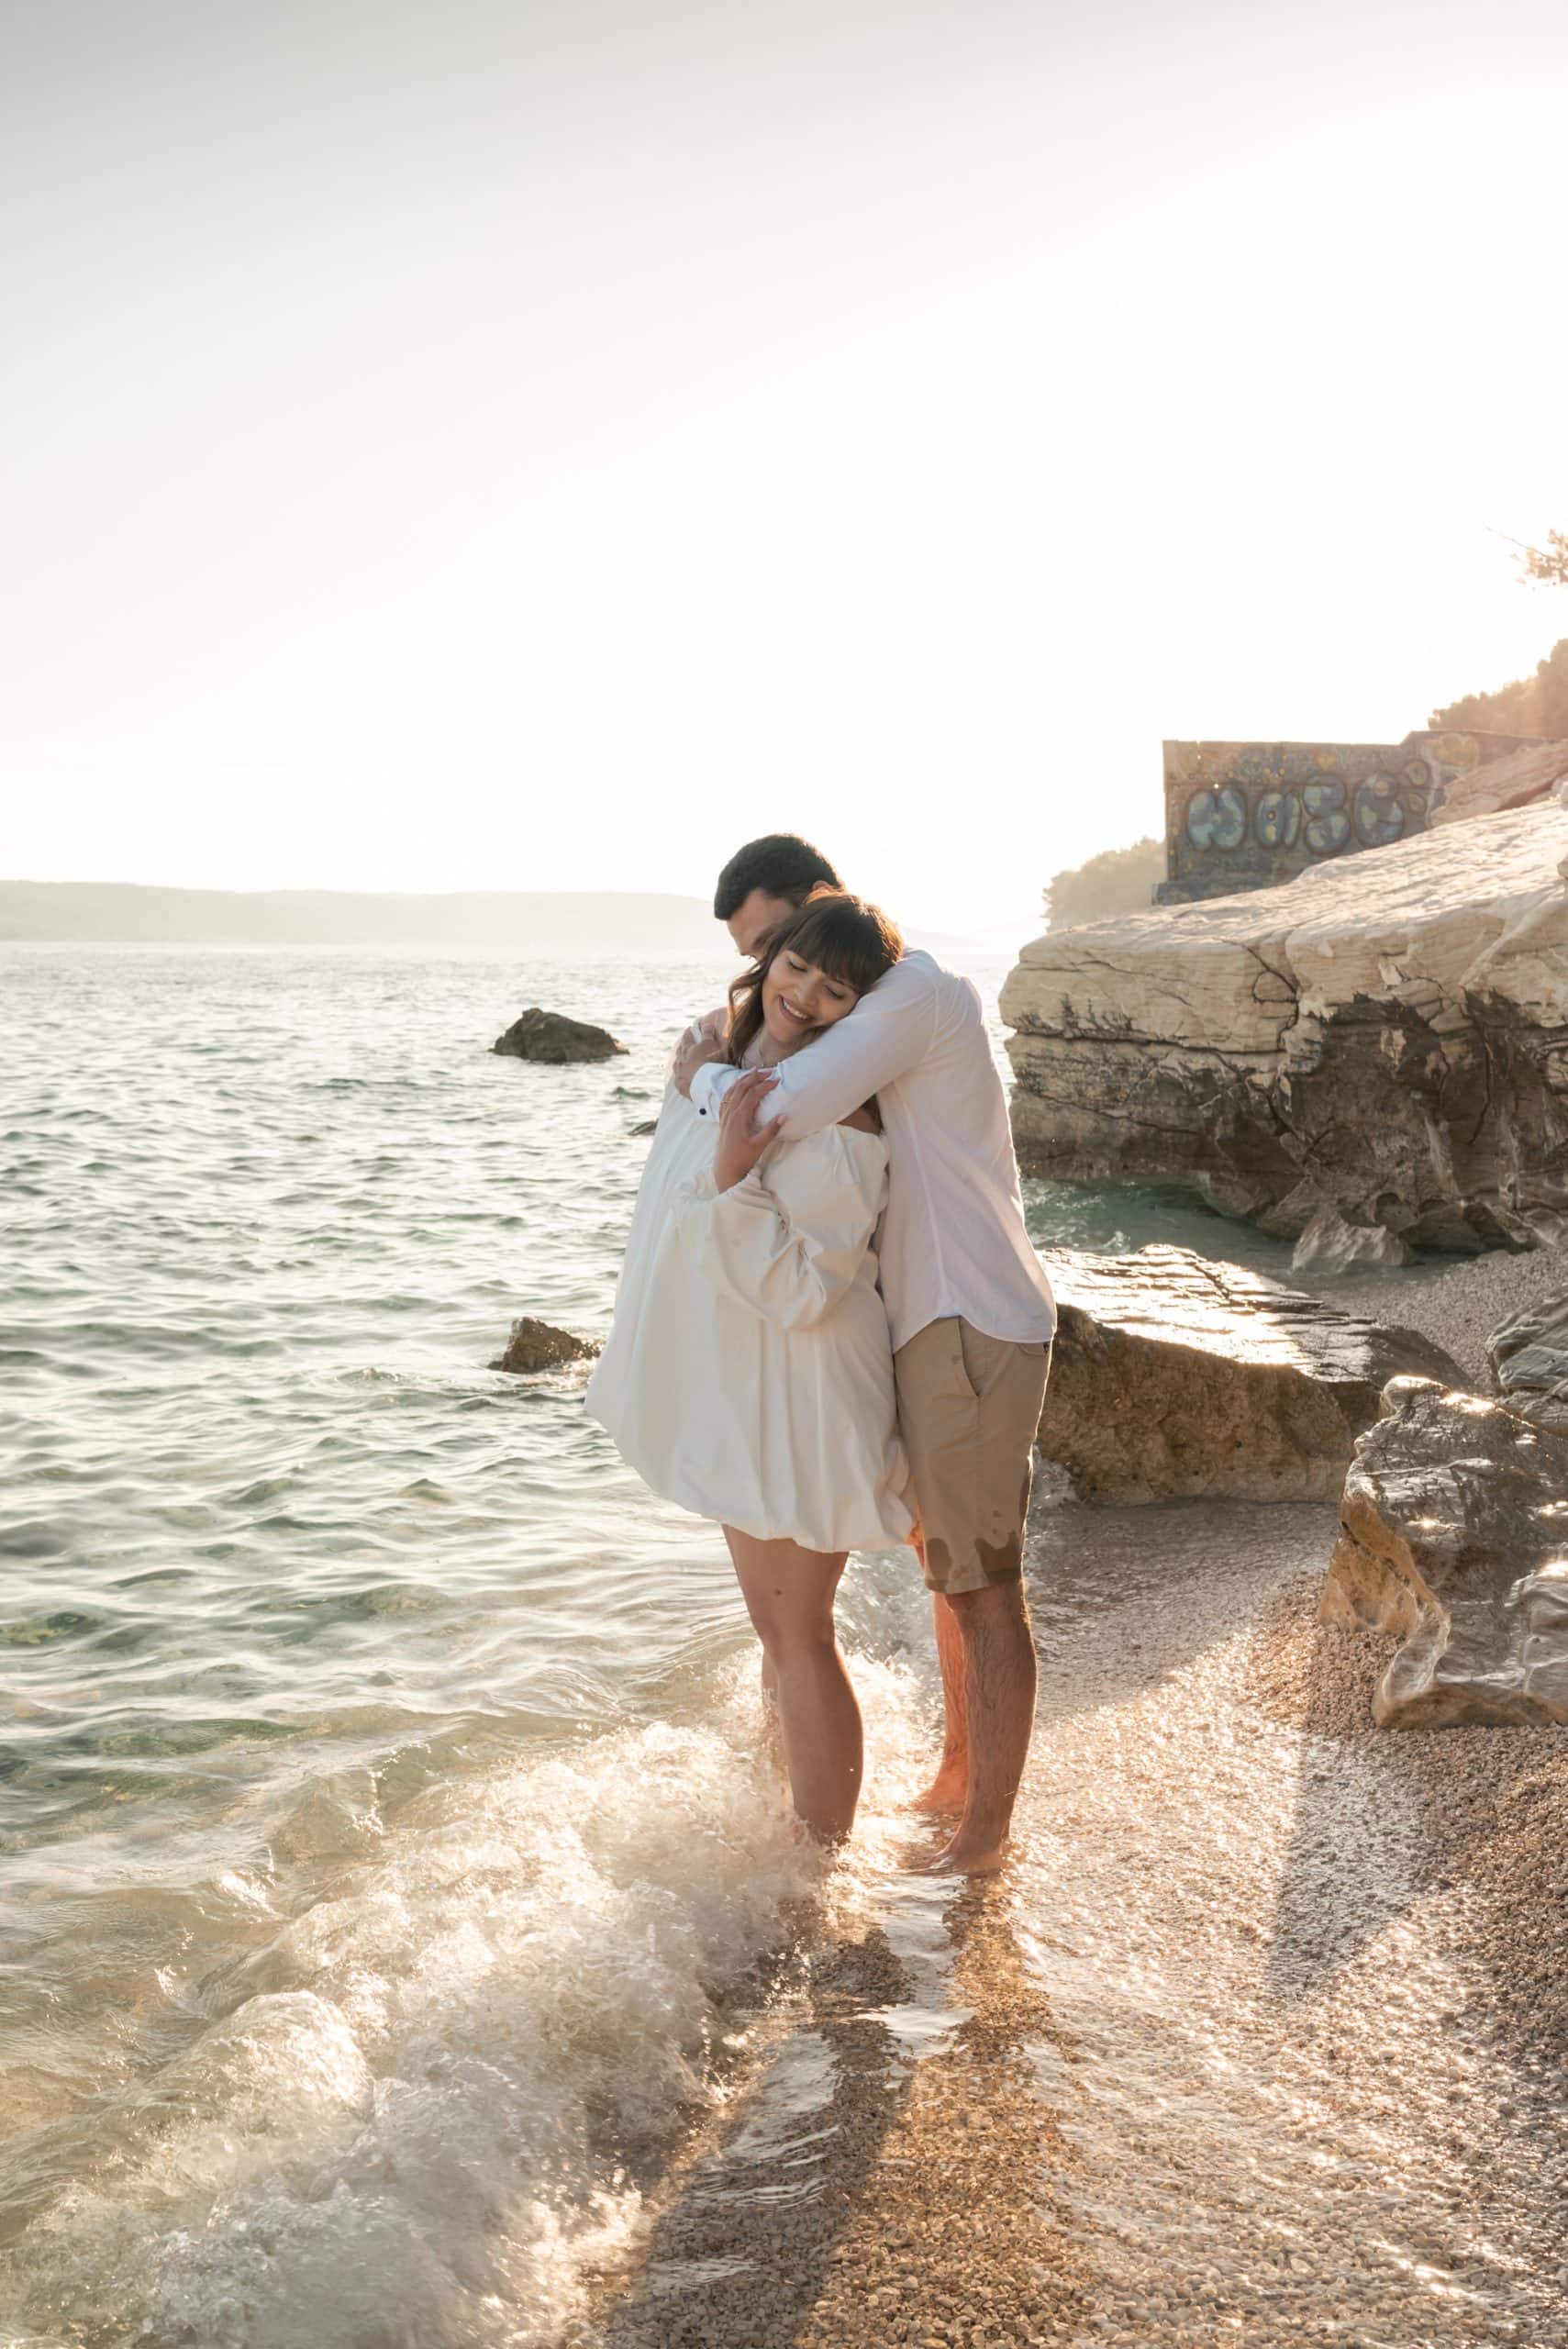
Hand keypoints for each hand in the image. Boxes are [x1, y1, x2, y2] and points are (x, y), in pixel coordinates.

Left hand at [671, 1013, 726, 1098]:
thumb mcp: (712, 1045)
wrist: (707, 1084)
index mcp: (689, 1049)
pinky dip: (680, 1077)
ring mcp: (680, 1074)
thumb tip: (705, 1024)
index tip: (688, 1029)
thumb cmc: (711, 1061)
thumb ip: (708, 1034)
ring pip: (677, 1065)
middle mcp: (681, 1061)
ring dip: (679, 1062)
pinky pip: (678, 1080)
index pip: (687, 1038)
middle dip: (682, 1047)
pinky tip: (680, 1078)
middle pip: (680, 1052)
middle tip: (683, 1044)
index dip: (688, 1033)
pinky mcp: (681, 1086)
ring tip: (680, 1060)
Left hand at [714, 1067, 782, 1189]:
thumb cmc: (742, 1159)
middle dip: (755, 1077)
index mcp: (738, 1118)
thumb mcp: (759, 1145)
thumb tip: (784, 1115)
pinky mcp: (722, 1120)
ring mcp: (724, 1116)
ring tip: (753, 1070)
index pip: (752, 1094)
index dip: (765, 1085)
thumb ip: (771, 1130)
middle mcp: (729, 1114)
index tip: (777, 1079)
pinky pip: (726, 1098)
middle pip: (741, 1088)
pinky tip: (738, 1086)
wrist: (725, 1170)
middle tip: (768, 1070)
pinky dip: (733, 1088)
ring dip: (743, 1079)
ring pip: (732, 1091)